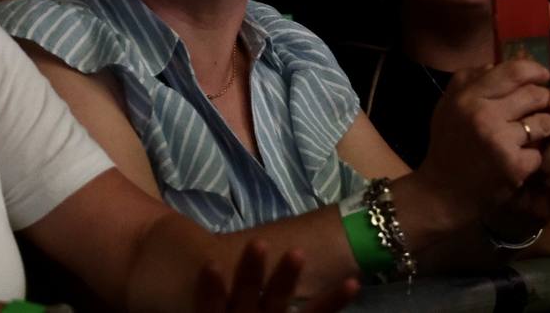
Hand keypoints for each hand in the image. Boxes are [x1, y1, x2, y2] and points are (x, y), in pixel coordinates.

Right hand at [192, 240, 357, 312]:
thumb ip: (208, 304)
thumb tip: (196, 275)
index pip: (209, 312)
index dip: (210, 292)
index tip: (210, 266)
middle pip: (245, 303)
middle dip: (251, 275)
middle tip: (258, 245)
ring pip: (279, 309)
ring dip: (286, 280)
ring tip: (296, 252)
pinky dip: (335, 302)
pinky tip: (353, 283)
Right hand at [416, 60, 549, 224]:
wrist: (442, 194)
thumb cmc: (448, 146)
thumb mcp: (449, 105)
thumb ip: (469, 80)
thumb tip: (496, 64)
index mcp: (468, 96)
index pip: (514, 71)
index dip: (536, 71)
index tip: (544, 77)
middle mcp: (483, 114)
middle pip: (534, 94)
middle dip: (549, 98)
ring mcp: (500, 140)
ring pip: (544, 122)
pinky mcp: (514, 165)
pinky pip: (540, 152)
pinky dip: (540, 155)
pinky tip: (539, 156)